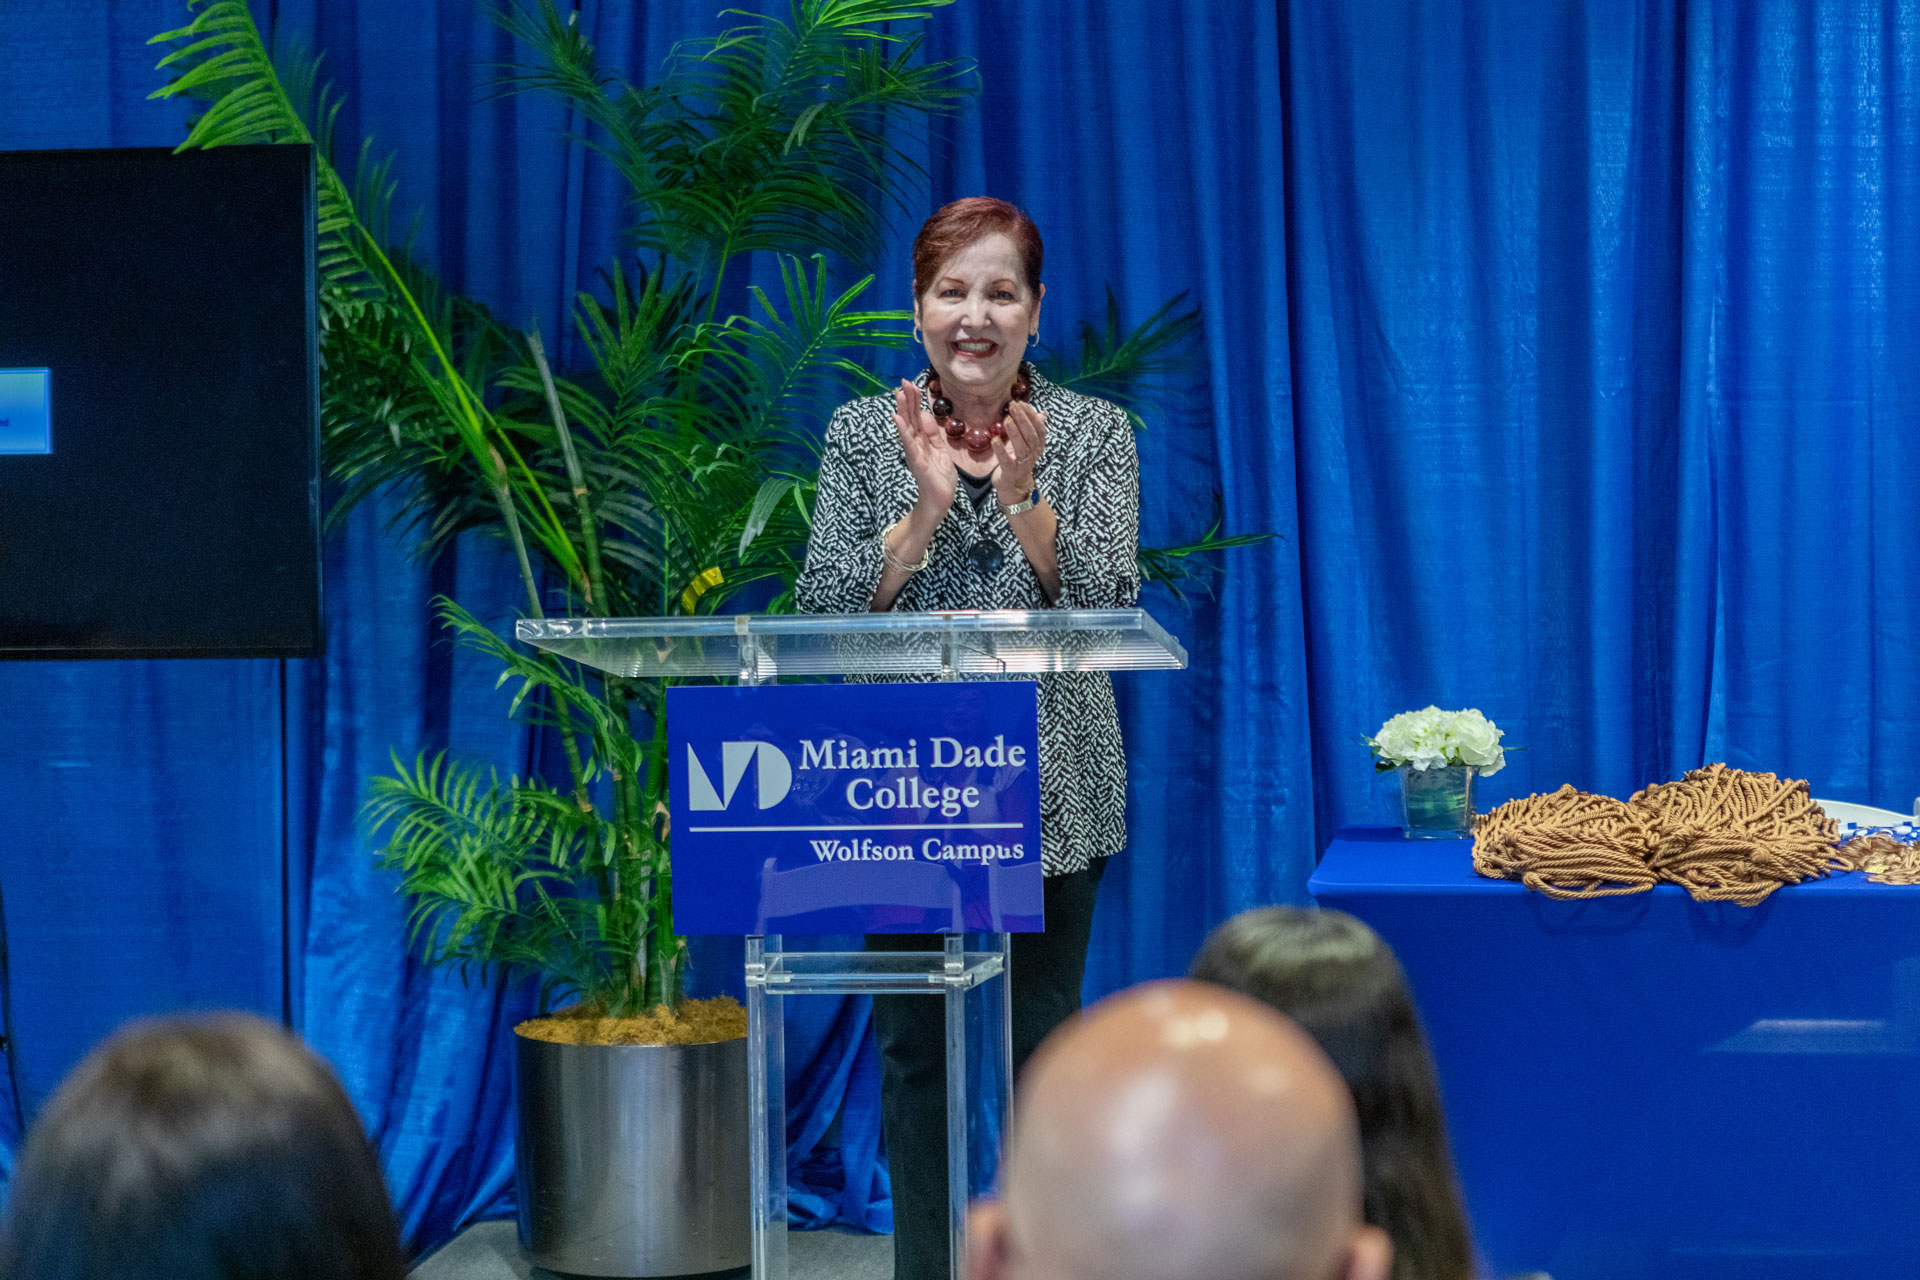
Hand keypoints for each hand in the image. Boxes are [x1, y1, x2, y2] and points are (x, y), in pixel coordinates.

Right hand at [895, 380, 955, 513]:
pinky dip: (903, 431)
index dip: (914, 401)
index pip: (916, 416)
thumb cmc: (939, 476)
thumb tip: (925, 414)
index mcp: (922, 440)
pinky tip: (898, 419)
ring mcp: (914, 452)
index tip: (911, 384)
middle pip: (910, 418)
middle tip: (904, 382)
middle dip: (908, 400)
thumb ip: (932, 433)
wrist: (940, 499)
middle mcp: (915, 444)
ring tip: (899, 395)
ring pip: (907, 427)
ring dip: (903, 410)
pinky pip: (909, 443)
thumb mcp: (940, 449)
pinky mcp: (916, 461)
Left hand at [991, 399, 1046, 503]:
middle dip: (1022, 419)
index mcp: (1038, 447)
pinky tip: (995, 440)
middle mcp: (1033, 455)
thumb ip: (1033, 429)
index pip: (1039, 429)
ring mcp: (1023, 464)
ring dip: (1014, 432)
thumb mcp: (1027, 445)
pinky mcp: (1011, 472)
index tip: (1023, 403)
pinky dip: (1001, 450)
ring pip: (1022, 447)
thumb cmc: (1019, 461)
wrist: (1014, 486)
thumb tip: (1042, 413)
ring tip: (1006, 419)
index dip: (1032, 416)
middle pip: (1031, 435)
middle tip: (1013, 406)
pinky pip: (1006, 461)